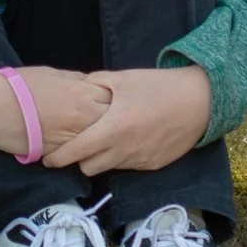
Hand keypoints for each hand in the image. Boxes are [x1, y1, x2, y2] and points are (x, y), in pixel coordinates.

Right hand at [0, 65, 112, 160]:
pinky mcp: (59, 155)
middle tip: (112, 121)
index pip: (113, 99)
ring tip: (99, 138)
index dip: (115, 101)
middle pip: (112, 123)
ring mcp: (72, 139)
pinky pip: (79, 155)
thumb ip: (77, 80)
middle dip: (114, 121)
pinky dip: (83, 152)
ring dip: (101, 140)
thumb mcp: (54, 73)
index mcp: (82, 93)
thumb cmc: (21, 85)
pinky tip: (81, 149)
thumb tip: (91, 85)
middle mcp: (82, 117)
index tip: (113, 102)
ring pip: (99, 143)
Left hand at [48, 64, 212, 176]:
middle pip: (88, 168)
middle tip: (78, 144)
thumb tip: (76, 88)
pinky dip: (121, 158)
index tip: (47, 159)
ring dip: (100, 159)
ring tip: (102, 141)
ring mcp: (138, 161)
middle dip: (79, 159)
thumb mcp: (124, 78)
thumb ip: (95, 83)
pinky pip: (128, 167)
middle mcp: (123, 150)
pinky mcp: (152, 166)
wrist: (198, 101)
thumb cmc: (158, 86)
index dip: (58, 158)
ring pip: (108, 169)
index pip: (76, 152)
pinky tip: (126, 141)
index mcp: (112, 128)